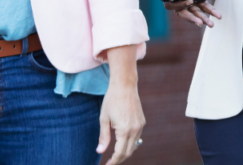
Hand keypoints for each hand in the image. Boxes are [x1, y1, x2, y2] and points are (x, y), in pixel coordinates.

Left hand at [97, 45, 145, 163]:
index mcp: (124, 130)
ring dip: (125, 152)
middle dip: (119, 159)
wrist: (125, 85)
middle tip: (109, 162)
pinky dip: (130, 143)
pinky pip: (137, 138)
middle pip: (128, 152)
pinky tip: (122, 143)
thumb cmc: (112, 100)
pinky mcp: (142, 122)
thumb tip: (100, 151)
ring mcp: (140, 126)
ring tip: (115, 155)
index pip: (119, 153)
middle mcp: (135, 129)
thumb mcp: (104, 119)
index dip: (113, 162)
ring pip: (134, 146)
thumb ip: (103, 137)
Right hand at [162, 0, 221, 27]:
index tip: (189, 2)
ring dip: (202, 18)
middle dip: (193, 18)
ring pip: (194, 11)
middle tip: (201, 23)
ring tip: (211, 24)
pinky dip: (209, 10)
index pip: (171, 5)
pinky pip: (202, 6)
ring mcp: (187, 0)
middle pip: (184, 12)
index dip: (180, 5)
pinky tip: (217, 15)